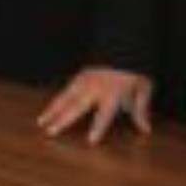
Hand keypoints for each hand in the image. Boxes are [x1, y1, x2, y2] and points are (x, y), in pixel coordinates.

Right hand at [38, 67, 152, 144]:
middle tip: (50, 132)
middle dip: (62, 120)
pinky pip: (65, 90)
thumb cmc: (134, 69)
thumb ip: (140, 109)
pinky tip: (48, 109)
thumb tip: (145, 130)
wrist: (123, 44)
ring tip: (41, 121)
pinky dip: (55, 101)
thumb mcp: (143, 87)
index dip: (98, 127)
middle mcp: (95, 87)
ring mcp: (84, 80)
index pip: (104, 113)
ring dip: (52, 110)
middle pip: (76, 106)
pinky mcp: (79, 75)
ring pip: (65, 97)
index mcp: (113, 92)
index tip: (90, 141)